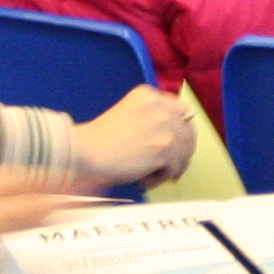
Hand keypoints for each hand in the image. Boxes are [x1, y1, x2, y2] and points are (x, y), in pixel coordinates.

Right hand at [76, 85, 196, 187]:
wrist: (87, 150)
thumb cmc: (99, 138)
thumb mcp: (127, 112)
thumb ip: (149, 116)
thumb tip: (169, 135)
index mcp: (149, 95)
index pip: (180, 109)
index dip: (179, 128)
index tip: (175, 140)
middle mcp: (160, 107)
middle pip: (187, 130)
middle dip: (181, 149)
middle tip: (171, 163)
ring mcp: (164, 127)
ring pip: (184, 151)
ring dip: (170, 166)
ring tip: (154, 174)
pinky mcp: (164, 149)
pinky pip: (174, 168)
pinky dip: (160, 178)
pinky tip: (144, 179)